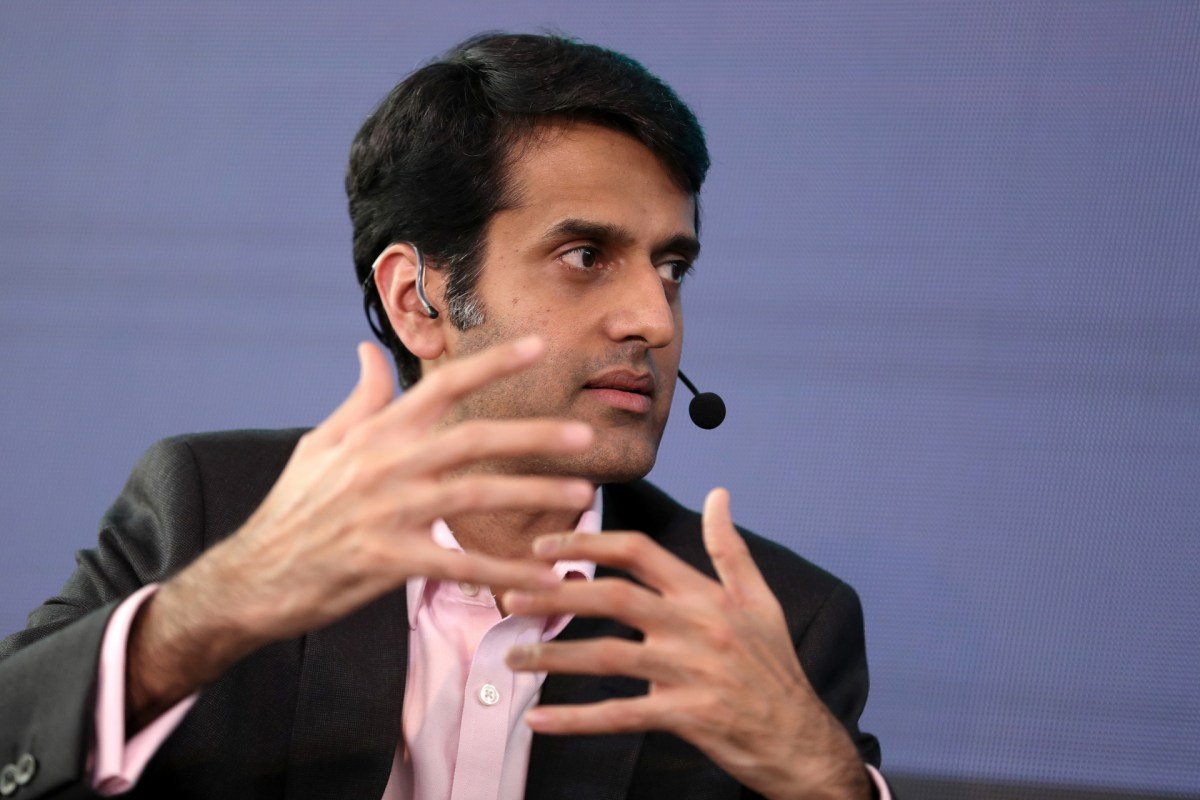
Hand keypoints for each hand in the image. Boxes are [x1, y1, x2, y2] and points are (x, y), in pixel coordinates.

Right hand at [128, 337, 593, 726]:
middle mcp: (385, 465)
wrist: (251, 577)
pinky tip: (540, 577)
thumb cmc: (292, 509)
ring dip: (532, 496)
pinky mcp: (387, 561)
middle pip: (471, 438)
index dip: (491, 363)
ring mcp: (387, 512)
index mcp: (374, 433)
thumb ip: (359, 400)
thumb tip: (370, 350)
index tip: (537, 347)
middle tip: (584, 433)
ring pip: (474, 496)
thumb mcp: (319, 445)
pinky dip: (503, 571)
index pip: (440, 386)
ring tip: (580, 496)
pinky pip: (458, 565)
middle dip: (532, 435)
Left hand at [502, 489, 870, 799]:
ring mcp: (691, 673)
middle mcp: (697, 627)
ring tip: (512, 653)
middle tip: (510, 591)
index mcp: (707, 595)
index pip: (640, 552)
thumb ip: (730, 548)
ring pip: (609, 656)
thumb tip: (718, 494)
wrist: (801, 740)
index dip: (589, 542)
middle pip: (615, 597)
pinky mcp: (687, 717)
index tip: (545, 545)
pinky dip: (577, 718)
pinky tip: (538, 718)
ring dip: (554, 654)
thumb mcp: (761, 600)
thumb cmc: (775, 668)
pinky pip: (621, 715)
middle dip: (557, 592)